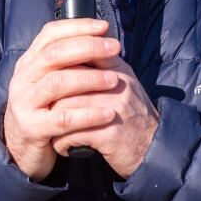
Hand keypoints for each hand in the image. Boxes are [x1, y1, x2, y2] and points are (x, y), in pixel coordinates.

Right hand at [3, 19, 122, 181]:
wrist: (21, 148)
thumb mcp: (51, 82)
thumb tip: (102, 39)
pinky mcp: (32, 128)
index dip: (77, 27)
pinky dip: (88, 115)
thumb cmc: (45, 110)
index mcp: (29, 62)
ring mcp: (25, 103)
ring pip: (57, 83)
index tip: (104, 27)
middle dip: (87, 48)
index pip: (50, 34)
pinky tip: (108, 113)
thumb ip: (69, 63)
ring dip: (89, 79)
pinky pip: (63, 119)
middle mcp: (23, 78)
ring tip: (114, 80)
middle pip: (54, 54)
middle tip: (114, 48)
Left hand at [50, 55, 157, 178]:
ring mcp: (113, 109)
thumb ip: (102, 66)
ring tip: (52, 129)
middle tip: (45, 108)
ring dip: (53, 120)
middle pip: (67, 80)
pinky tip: (64, 146)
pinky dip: (62, 142)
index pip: (82, 54)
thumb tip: (72, 50)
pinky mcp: (108, 134)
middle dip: (51, 97)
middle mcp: (116, 85)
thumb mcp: (123, 84)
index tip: (48, 82)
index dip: (60, 68)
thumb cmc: (133, 116)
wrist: (155, 149)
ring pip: (64, 106)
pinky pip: (71, 132)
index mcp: (117, 70)